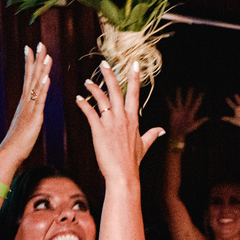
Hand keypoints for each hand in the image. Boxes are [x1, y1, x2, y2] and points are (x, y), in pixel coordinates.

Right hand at [2, 43, 52, 159]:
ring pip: (36, 84)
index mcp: (25, 101)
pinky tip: (46, 77)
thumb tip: (32, 107)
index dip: (30, 62)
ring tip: (46, 55)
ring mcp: (29, 107)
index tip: (30, 47)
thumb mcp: (26, 122)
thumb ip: (29, 112)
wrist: (11, 150)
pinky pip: (39, 99)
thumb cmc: (19, 139)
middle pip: (32, 76)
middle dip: (36, 59)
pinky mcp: (34, 116)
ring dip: (41, 69)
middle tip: (40, 43)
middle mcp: (26, 100)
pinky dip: (43, 87)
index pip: (28, 77)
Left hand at [76, 61, 163, 184]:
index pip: (134, 94)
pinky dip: (83, 104)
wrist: (123, 175)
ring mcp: (111, 123)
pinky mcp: (99, 130)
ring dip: (93, 88)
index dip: (134, 78)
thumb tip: (161, 130)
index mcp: (133, 119)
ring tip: (87, 82)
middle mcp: (123, 118)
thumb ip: (152, 135)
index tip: (134, 64)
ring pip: (101, 99)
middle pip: (116, 90)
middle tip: (104, 64)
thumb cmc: (132, 162)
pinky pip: (90, 113)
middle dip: (110, 75)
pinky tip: (77, 99)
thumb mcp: (144, 146)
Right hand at [165, 87, 204, 137]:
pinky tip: (167, 95)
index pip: (196, 103)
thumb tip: (208, 117)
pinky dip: (168, 100)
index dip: (199, 98)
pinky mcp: (173, 112)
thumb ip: (200, 120)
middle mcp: (186, 109)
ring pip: (179, 100)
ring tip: (178, 88)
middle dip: (190, 94)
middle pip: (188, 100)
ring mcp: (179, 110)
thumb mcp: (194, 125)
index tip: (201, 92)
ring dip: (179, 94)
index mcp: (192, 112)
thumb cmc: (186, 130)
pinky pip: (170, 104)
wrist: (178, 133)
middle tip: (191, 87)